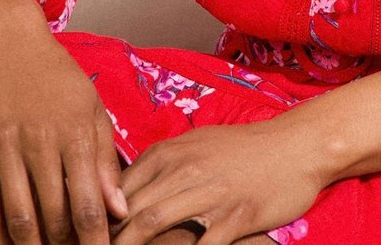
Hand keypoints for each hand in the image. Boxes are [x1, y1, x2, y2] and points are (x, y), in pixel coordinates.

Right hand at [0, 14, 128, 243]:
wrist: (7, 40)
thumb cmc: (56, 75)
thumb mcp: (91, 108)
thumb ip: (105, 160)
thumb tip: (118, 210)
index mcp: (77, 131)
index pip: (89, 204)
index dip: (96, 240)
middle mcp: (42, 141)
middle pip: (55, 217)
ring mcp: (6, 146)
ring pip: (19, 219)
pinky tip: (8, 244)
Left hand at [110, 119, 324, 244]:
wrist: (297, 145)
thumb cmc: (245, 149)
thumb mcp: (198, 146)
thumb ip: (163, 165)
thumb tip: (125, 192)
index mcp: (170, 152)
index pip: (118, 189)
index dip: (98, 219)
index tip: (83, 241)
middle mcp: (184, 169)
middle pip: (128, 211)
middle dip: (105, 240)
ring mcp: (209, 193)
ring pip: (151, 224)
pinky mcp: (234, 216)